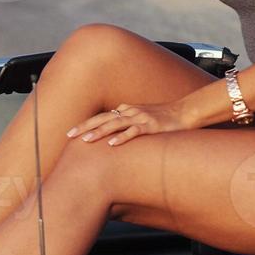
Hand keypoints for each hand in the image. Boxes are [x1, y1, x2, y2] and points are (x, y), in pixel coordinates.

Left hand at [65, 100, 189, 146]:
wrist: (185, 113)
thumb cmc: (162, 118)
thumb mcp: (141, 118)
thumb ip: (127, 124)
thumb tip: (112, 135)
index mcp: (126, 110)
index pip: (101, 117)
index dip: (86, 123)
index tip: (71, 132)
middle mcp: (130, 112)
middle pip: (103, 118)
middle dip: (85, 126)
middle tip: (69, 135)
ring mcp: (140, 118)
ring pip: (115, 124)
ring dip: (99, 132)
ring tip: (85, 140)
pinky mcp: (151, 126)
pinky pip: (134, 132)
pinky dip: (122, 137)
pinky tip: (111, 144)